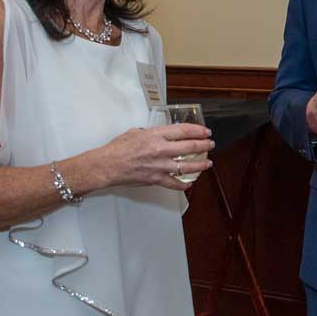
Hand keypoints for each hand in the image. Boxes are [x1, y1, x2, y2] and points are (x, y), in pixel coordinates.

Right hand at [89, 123, 213, 191]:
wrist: (106, 165)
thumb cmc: (118, 148)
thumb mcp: (137, 132)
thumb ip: (152, 133)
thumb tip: (163, 134)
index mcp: (156, 135)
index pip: (184, 130)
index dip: (198, 131)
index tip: (205, 132)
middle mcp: (161, 149)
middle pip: (190, 146)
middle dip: (204, 145)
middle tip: (210, 145)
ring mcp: (160, 165)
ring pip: (187, 166)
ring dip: (200, 165)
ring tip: (208, 163)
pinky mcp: (156, 179)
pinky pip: (174, 183)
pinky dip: (183, 185)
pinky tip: (189, 183)